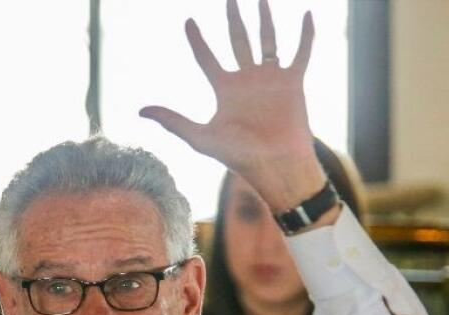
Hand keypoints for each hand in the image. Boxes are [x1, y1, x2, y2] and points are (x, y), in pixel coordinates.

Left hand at [140, 0, 323, 211]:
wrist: (276, 166)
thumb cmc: (239, 157)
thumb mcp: (201, 137)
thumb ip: (173, 121)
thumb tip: (140, 111)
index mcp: (224, 90)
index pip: (206, 58)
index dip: (197, 40)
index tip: (188, 21)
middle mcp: (247, 80)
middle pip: (237, 40)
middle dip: (233, 18)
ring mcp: (270, 79)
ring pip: (267, 40)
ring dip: (264, 19)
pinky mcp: (293, 82)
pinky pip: (300, 52)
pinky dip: (305, 34)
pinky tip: (308, 14)